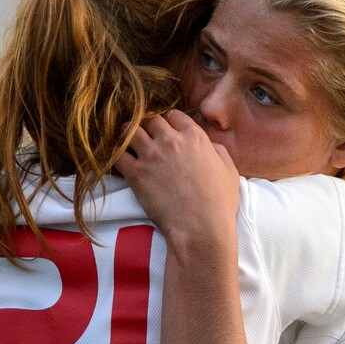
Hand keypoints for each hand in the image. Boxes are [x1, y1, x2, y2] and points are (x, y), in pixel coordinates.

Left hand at [116, 110, 238, 258]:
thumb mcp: (229, 171)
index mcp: (195, 137)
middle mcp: (171, 141)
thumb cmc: (219, 204)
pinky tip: (118, 161)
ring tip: (126, 145)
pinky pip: (116, 155)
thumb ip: (218, 150)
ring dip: (127, 137)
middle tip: (145, 139)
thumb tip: (208, 144)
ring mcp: (152, 155)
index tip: (164, 132)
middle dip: (147, 127)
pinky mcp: (136, 173)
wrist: (201, 228)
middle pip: (150, 120)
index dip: (168, 122)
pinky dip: (115, 155)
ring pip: (129, 132)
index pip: (173, 115)